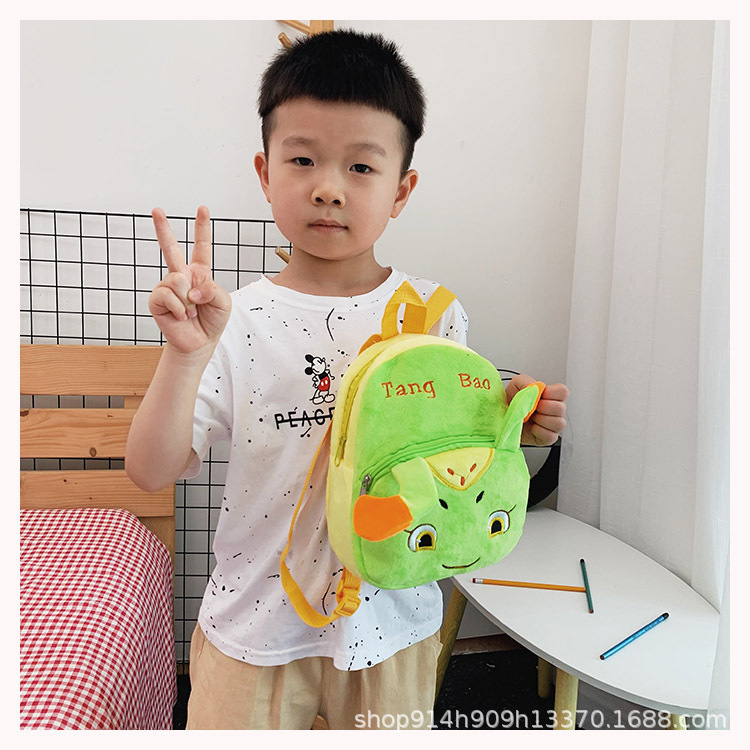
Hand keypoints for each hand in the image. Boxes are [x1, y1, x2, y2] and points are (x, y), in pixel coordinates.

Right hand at [149, 206, 230, 354]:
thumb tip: (189, 288)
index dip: (202, 228)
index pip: (201, 246)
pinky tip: (182, 316)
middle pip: (170, 248)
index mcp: (199, 272)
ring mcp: (167, 287)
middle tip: (156, 209)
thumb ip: (211, 288)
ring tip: (191, 311)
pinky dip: (179, 308)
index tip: (202, 208)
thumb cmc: (212, 321)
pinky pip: (167, 295)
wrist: (199, 343)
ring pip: (176, 280)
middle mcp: (181, 276)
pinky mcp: (157, 300)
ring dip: (188, 300)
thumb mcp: (223, 302)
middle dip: (162, 228)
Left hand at [506, 374, 568, 446]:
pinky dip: (539, 431)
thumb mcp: (515, 385)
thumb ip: (526, 381)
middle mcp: (553, 410)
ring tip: (530, 418)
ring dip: (541, 420)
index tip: (540, 395)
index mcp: (549, 396)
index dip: (552, 393)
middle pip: (561, 408)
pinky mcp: (547, 438)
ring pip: (559, 423)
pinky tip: (531, 428)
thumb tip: (536, 388)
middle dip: (543, 407)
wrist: (500, 418)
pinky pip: (550, 436)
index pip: (563, 392)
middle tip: (531, 408)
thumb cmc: (510, 402)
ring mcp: (552, 425)